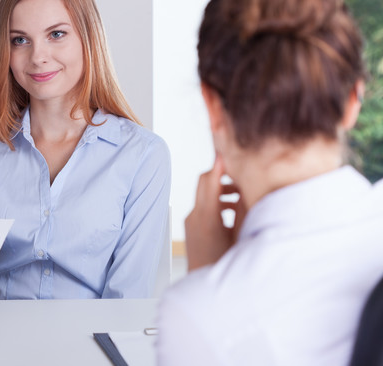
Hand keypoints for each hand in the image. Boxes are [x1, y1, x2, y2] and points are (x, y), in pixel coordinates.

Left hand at [185, 155, 242, 271]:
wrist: (204, 287)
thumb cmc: (225, 265)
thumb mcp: (240, 235)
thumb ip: (243, 210)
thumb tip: (247, 187)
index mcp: (207, 217)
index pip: (209, 180)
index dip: (219, 164)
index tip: (228, 150)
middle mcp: (194, 216)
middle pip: (204, 183)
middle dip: (222, 174)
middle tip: (241, 171)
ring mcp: (190, 221)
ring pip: (204, 194)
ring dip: (221, 189)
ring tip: (241, 195)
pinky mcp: (191, 227)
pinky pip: (203, 206)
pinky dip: (216, 202)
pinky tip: (232, 209)